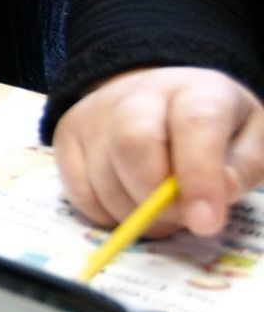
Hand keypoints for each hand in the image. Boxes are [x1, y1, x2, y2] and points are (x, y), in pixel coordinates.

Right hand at [54, 67, 263, 237]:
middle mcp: (138, 93)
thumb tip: (215, 196)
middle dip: (155, 197)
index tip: (206, 223)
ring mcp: (94, 113)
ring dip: (134, 213)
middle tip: (179, 220)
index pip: (194, 124)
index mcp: (196, 89)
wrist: (159, 100)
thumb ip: (243, 168)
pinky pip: (78, 191)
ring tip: (161, 213)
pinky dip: (106, 214)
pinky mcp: (66, 135)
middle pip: (132, 142)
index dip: (199, 176)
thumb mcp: (250, 140)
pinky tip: (131, 205)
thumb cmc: (214, 129)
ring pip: (102, 175)